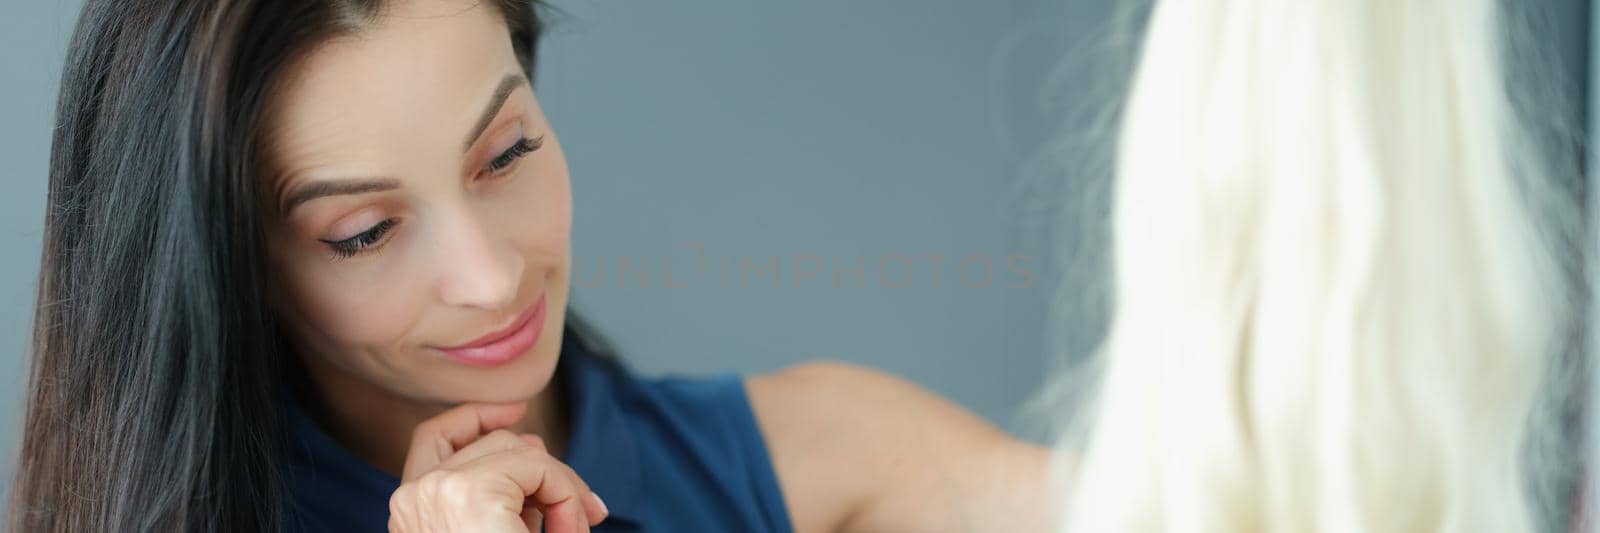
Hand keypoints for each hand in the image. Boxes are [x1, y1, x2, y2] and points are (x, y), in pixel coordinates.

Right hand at [387, 402, 607, 532]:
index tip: (517, 409)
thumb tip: (530, 447)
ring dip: (561, 489)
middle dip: (544, 470)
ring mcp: (436, 492)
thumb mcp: (496, 528)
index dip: (475, 416)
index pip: (432, 439)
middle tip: (581, 513)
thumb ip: (504, 494)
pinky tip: (569, 532)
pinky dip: (566, 494)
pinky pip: (540, 466)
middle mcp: (411, 498)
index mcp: (412, 512)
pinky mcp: (470, 493)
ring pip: (521, 450)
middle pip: (492, 443)